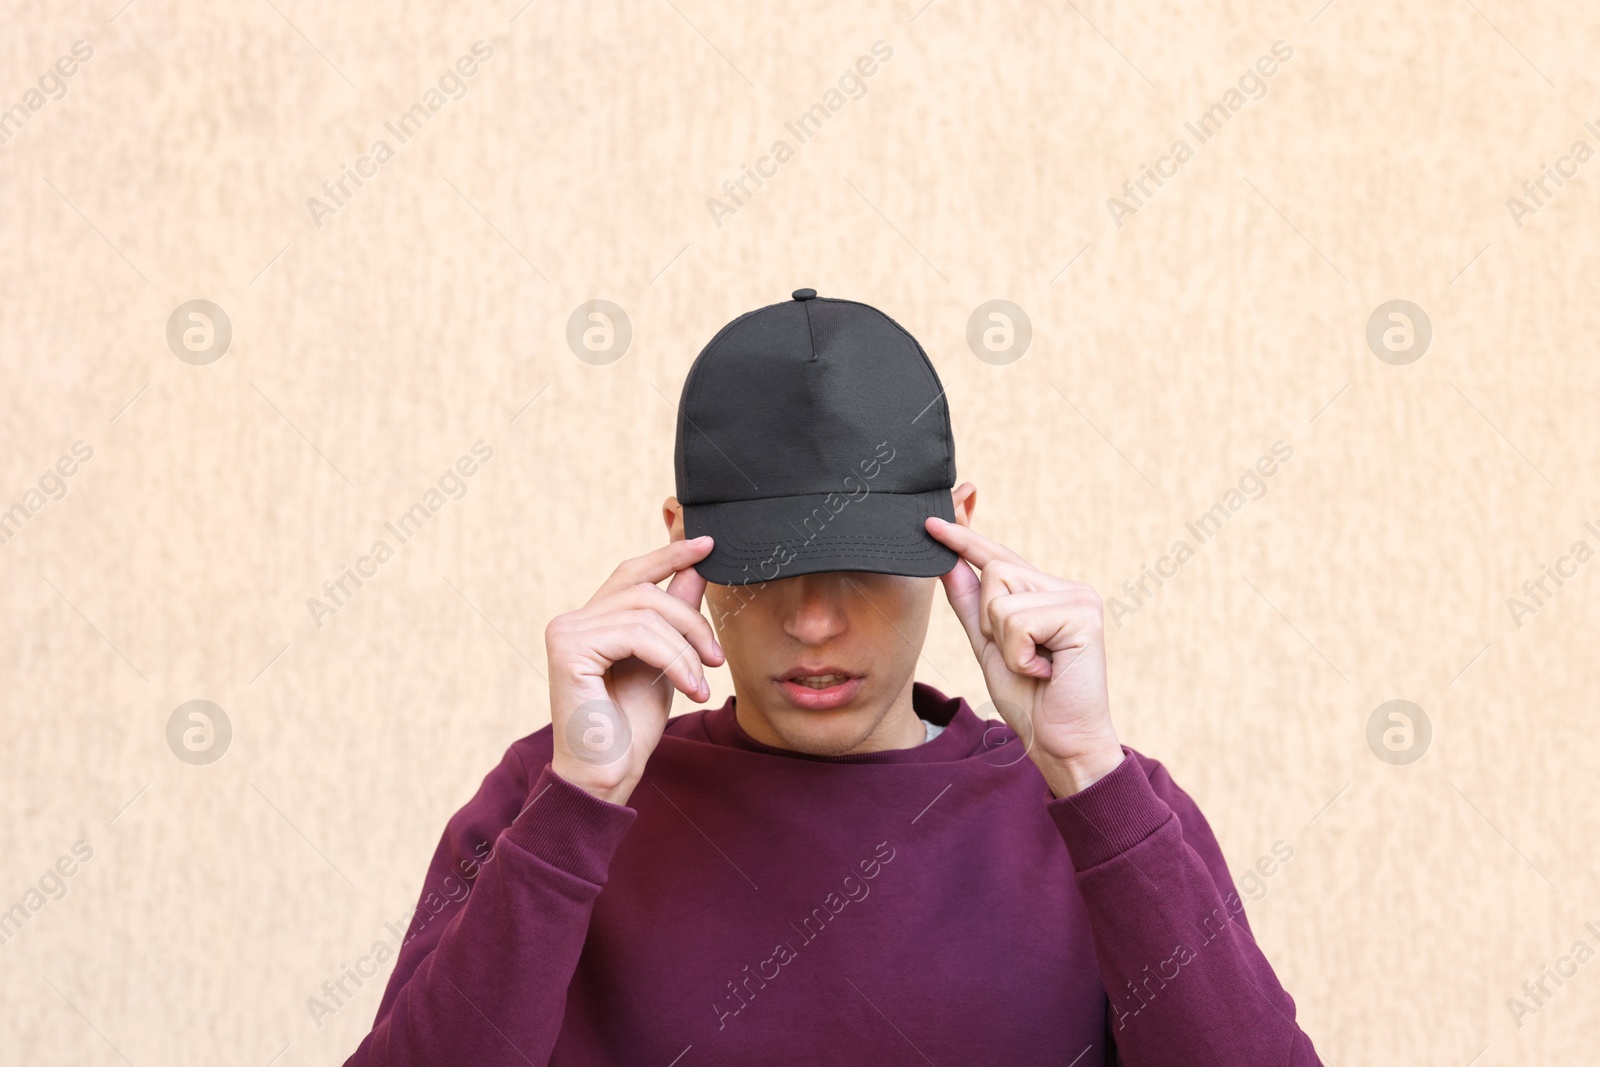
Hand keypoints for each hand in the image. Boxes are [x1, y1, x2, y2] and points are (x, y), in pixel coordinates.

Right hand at [544, 536, 723, 803]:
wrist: (607, 776)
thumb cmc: (630, 729)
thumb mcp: (665, 664)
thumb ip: (673, 618)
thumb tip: (695, 570)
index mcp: (591, 622)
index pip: (632, 573)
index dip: (669, 555)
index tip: (707, 544)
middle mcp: (571, 621)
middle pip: (646, 590)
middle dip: (691, 620)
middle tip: (717, 657)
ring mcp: (565, 632)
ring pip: (647, 613)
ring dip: (686, 648)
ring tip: (702, 684)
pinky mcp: (568, 650)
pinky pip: (637, 635)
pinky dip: (674, 660)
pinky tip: (689, 689)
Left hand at [925, 517, 1123, 796]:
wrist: (1060, 740)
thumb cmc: (1030, 697)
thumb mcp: (988, 645)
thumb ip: (970, 603)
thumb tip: (947, 562)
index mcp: (1044, 592)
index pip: (998, 558)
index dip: (964, 538)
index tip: (933, 518)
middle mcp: (1065, 587)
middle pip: (994, 573)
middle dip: (990, 622)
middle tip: (1023, 657)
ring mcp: (1079, 596)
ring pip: (1001, 597)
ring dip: (1005, 641)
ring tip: (1035, 664)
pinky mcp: (1084, 614)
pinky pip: (1017, 620)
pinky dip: (1020, 654)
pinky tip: (1046, 669)